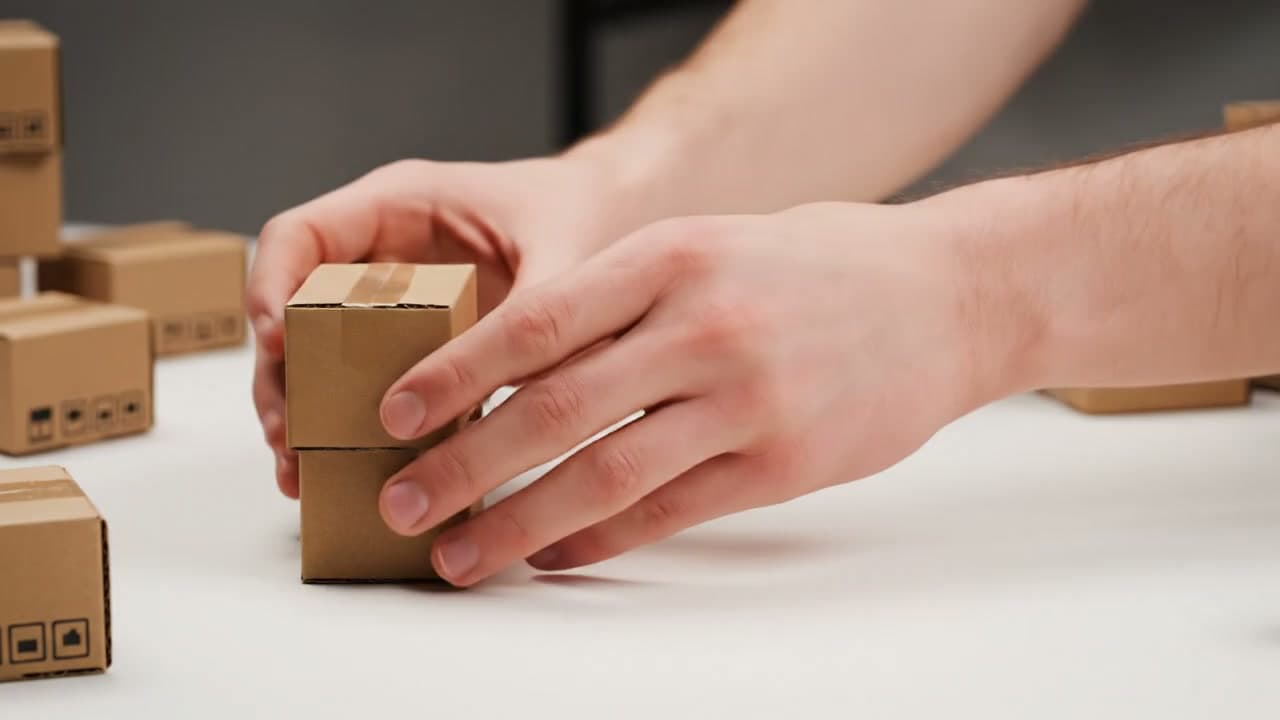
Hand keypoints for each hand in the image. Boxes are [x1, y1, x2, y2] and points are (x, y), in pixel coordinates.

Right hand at [248, 154, 641, 497]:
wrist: (610, 222)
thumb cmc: (580, 216)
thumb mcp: (565, 253)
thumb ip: (539, 311)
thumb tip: (516, 384)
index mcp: (397, 205)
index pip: (299, 236)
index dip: (272, 287)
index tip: (275, 343)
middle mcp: (379, 254)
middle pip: (292, 310)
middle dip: (280, 377)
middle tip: (287, 438)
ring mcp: (389, 304)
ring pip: (315, 358)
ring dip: (303, 415)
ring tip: (301, 474)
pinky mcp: (411, 349)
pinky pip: (362, 387)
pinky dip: (346, 430)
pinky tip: (341, 477)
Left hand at [374, 201, 1020, 585]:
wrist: (946, 297)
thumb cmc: (814, 265)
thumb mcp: (709, 244)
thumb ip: (619, 298)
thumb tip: (514, 368)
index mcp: (671, 256)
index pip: (535, 322)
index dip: (453, 373)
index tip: (393, 414)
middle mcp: (704, 326)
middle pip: (555, 407)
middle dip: (463, 462)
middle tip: (401, 502)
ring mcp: (747, 399)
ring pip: (605, 473)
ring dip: (519, 522)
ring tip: (461, 554)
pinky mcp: (782, 463)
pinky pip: (669, 513)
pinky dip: (600, 539)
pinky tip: (554, 554)